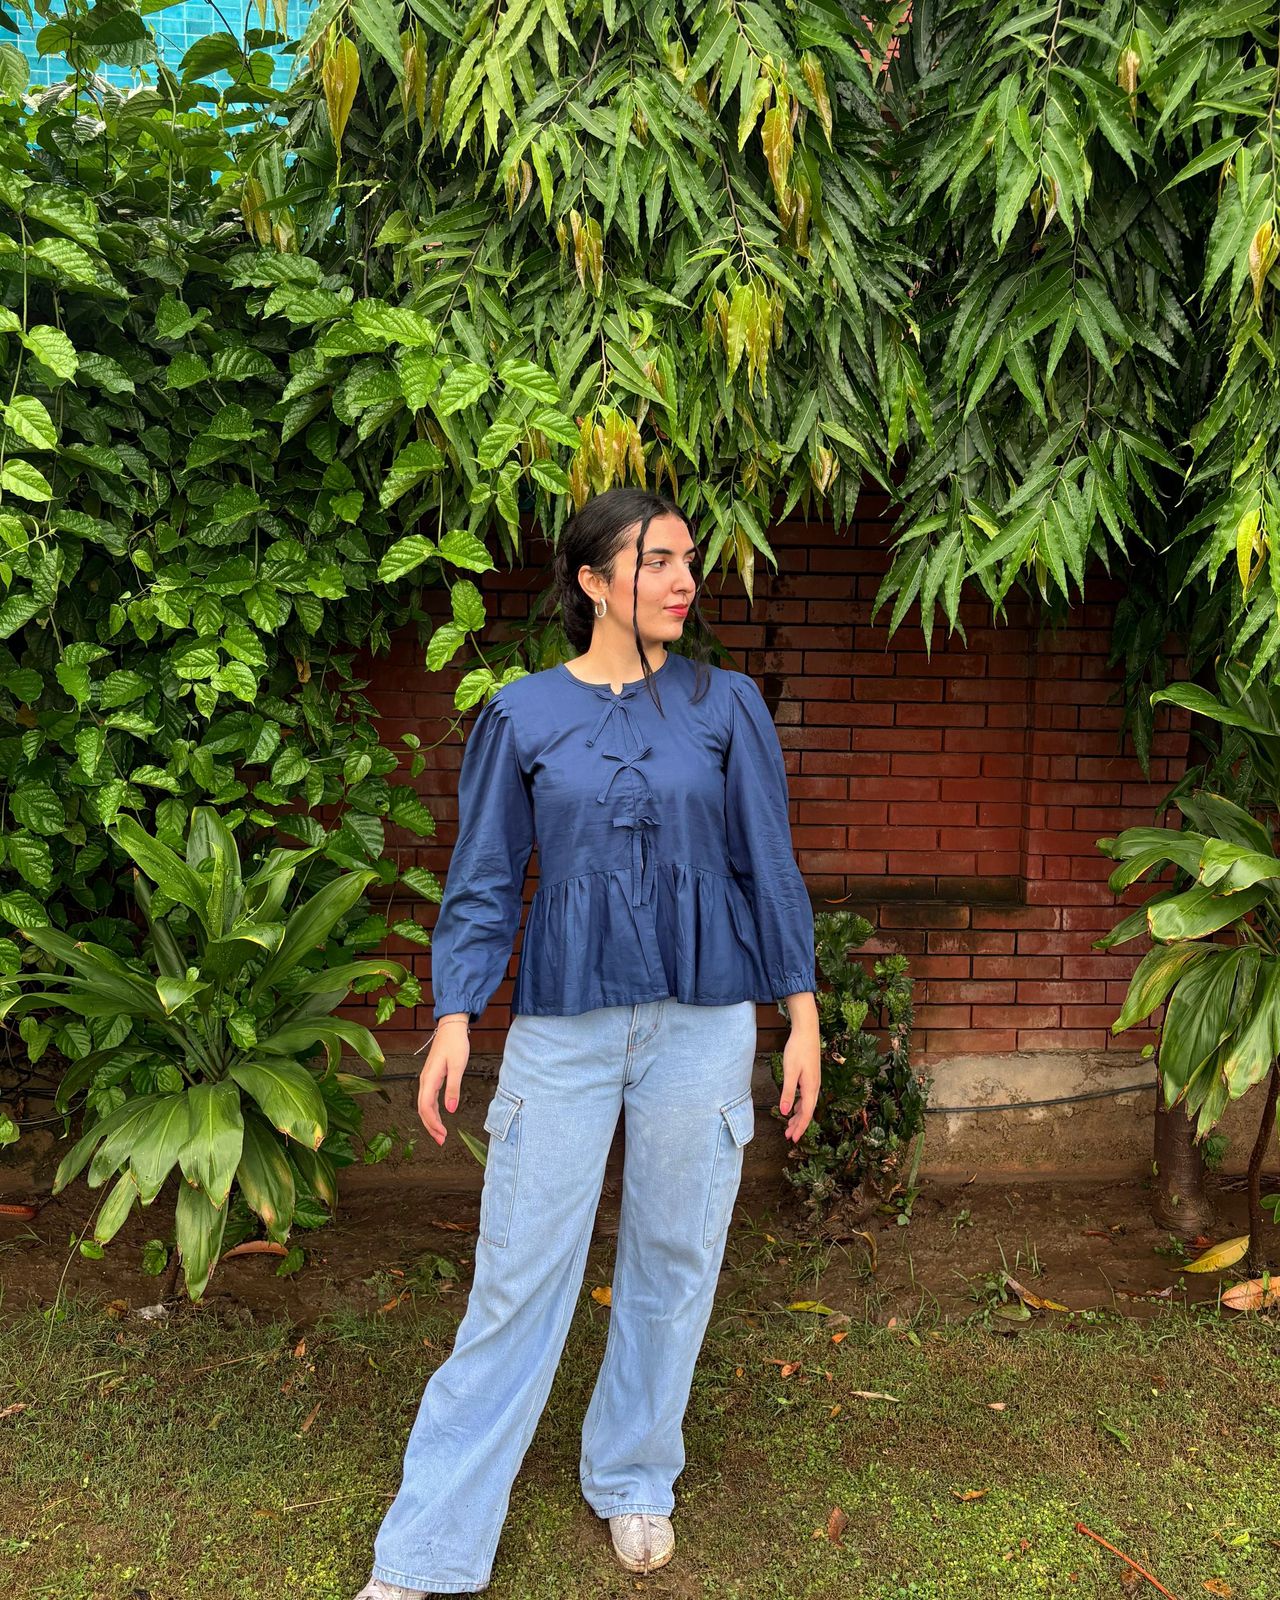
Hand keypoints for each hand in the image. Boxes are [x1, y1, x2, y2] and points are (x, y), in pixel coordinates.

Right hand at [417, 1020, 470, 1145]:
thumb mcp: (458, 1066)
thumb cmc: (455, 1043)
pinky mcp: (432, 1078)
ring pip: (425, 1105)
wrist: (451, 1027)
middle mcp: (425, 1080)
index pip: (426, 1107)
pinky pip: (428, 1099)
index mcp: (429, 1078)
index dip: (433, 1123)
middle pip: (422, 1109)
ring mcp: (427, 1079)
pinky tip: (439, 1118)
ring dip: (431, 1121)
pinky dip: (432, 1111)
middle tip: (441, 1141)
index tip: (442, 1134)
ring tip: (440, 1134)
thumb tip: (450, 1109)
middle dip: (431, 1126)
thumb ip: (453, 1088)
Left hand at [778, 1025, 820, 1143]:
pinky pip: (806, 1097)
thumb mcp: (790, 1072)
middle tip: (789, 1136)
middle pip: (807, 1111)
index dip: (799, 1127)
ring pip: (807, 1105)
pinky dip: (799, 1105)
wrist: (807, 1031)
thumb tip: (784, 1112)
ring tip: (790, 1126)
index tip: (793, 1139)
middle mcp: (815, 1087)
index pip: (805, 1114)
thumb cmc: (798, 1049)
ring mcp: (814, 1082)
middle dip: (798, 1125)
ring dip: (798, 1116)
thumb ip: (787, 1093)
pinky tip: (793, 1107)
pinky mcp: (811, 1076)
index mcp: (810, 1088)